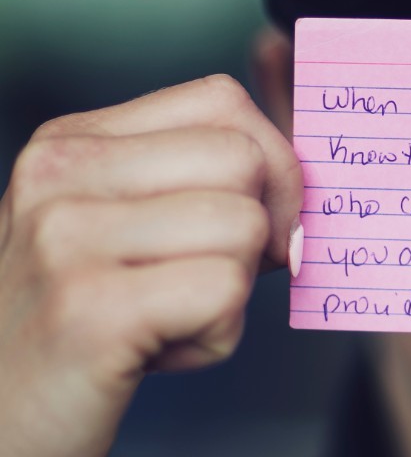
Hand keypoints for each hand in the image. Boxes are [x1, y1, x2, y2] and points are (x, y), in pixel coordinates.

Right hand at [0, 75, 300, 456]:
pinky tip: (156, 354)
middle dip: (260, 230)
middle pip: (245, 159)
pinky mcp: (89, 309)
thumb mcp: (126, 232)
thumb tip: (304, 178)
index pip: (223, 101)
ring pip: (244, 226)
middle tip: (203, 283)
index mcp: (73, 144)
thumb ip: (197, 185)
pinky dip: (215, 337)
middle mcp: (59, 174)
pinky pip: (224, 292)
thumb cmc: (83, 334)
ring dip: (232, 293)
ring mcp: (65, 238)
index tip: (254, 226)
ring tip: (165, 320)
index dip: (271, 165)